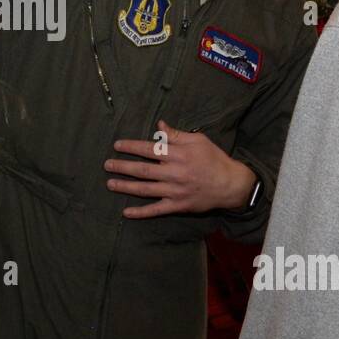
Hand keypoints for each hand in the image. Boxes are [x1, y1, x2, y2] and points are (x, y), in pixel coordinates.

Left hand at [105, 120, 256, 218]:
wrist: (231, 185)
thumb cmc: (214, 159)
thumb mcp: (198, 141)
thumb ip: (176, 135)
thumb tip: (159, 125)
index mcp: (179, 155)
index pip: (150, 149)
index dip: (132, 147)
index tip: (117, 145)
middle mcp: (175, 173)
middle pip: (143, 170)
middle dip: (123, 167)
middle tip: (107, 165)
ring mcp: (175, 191)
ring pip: (145, 189)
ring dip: (126, 187)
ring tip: (110, 184)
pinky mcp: (178, 206)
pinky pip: (156, 210)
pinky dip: (141, 212)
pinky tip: (126, 212)